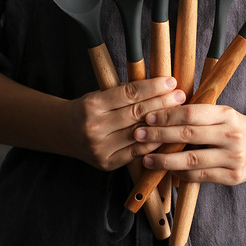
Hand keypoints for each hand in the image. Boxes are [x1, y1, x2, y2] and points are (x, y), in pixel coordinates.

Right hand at [65, 77, 185, 170]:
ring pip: (139, 134)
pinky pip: (136, 151)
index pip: (129, 94)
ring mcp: (100, 148)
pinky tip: (167, 133)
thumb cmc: (89, 109)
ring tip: (179, 113)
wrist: (64, 132)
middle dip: (162, 103)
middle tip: (180, 95)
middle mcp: (95, 127)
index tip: (171, 82)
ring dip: (162, 123)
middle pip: (137, 113)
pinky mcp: (107, 163)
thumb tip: (161, 86)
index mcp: (92, 105)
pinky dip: (154, 142)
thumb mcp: (100, 94)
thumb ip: (125, 93)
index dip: (153, 87)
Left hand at [133, 104, 245, 184]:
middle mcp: (232, 135)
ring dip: (165, 160)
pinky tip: (167, 171)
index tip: (147, 117)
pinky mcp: (233, 177)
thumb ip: (197, 115)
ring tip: (146, 159)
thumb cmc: (233, 126)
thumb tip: (158, 116)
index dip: (167, 115)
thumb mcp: (220, 114)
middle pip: (189, 135)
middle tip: (138, 135)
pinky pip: (200, 177)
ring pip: (192, 160)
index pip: (191, 113)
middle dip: (159, 135)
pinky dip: (181, 174)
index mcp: (226, 114)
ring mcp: (234, 158)